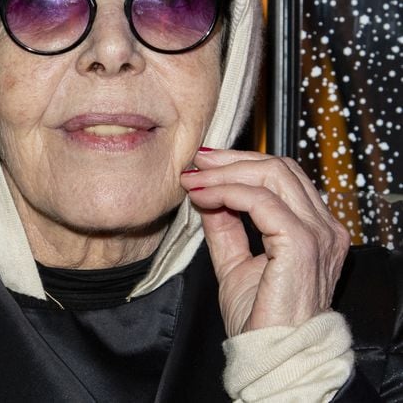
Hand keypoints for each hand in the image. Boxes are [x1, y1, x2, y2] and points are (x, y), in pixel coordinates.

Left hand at [180, 149, 349, 336]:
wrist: (274, 356)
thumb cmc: (262, 319)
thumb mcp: (235, 262)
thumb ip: (225, 226)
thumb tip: (206, 193)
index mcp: (313, 228)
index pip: (281, 176)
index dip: (240, 164)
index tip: (205, 166)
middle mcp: (322, 226)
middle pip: (279, 167)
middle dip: (232, 160)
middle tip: (198, 163)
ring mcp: (317, 233)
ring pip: (271, 176)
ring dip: (226, 174)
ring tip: (195, 180)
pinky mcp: (301, 244)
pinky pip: (260, 201)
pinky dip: (227, 192)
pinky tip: (204, 197)